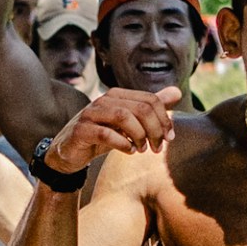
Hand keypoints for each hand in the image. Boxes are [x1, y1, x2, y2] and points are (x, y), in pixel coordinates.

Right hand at [45, 85, 180, 173]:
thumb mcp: (128, 123)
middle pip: (140, 108)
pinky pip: (105, 133)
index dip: (164, 119)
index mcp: (118, 95)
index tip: (169, 138)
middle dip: (154, 129)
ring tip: (143, 149)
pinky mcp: (80, 131)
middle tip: (157, 147)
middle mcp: (104, 100)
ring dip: (139, 135)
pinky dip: (122, 143)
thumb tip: (177, 92)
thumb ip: (150, 108)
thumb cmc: (101, 136)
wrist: (69, 153)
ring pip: (123, 117)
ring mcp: (90, 114)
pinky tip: (129, 151)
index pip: (150, 100)